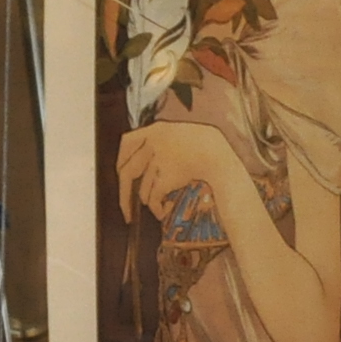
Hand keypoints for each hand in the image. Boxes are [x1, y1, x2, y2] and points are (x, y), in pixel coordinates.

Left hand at [113, 120, 234, 227]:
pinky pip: (153, 198)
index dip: (121, 160)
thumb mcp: (184, 132)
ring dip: (148, 201)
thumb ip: (165, 140)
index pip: (126, 142)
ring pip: (142, 189)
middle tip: (125, 207)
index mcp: (157, 129)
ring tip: (156, 208)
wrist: (219, 156)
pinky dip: (156, 208)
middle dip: (124, 194)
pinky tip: (162, 212)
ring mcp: (158, 162)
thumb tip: (149, 156)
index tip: (121, 172)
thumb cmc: (209, 144)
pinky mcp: (164, 178)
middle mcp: (153, 144)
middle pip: (128, 171)